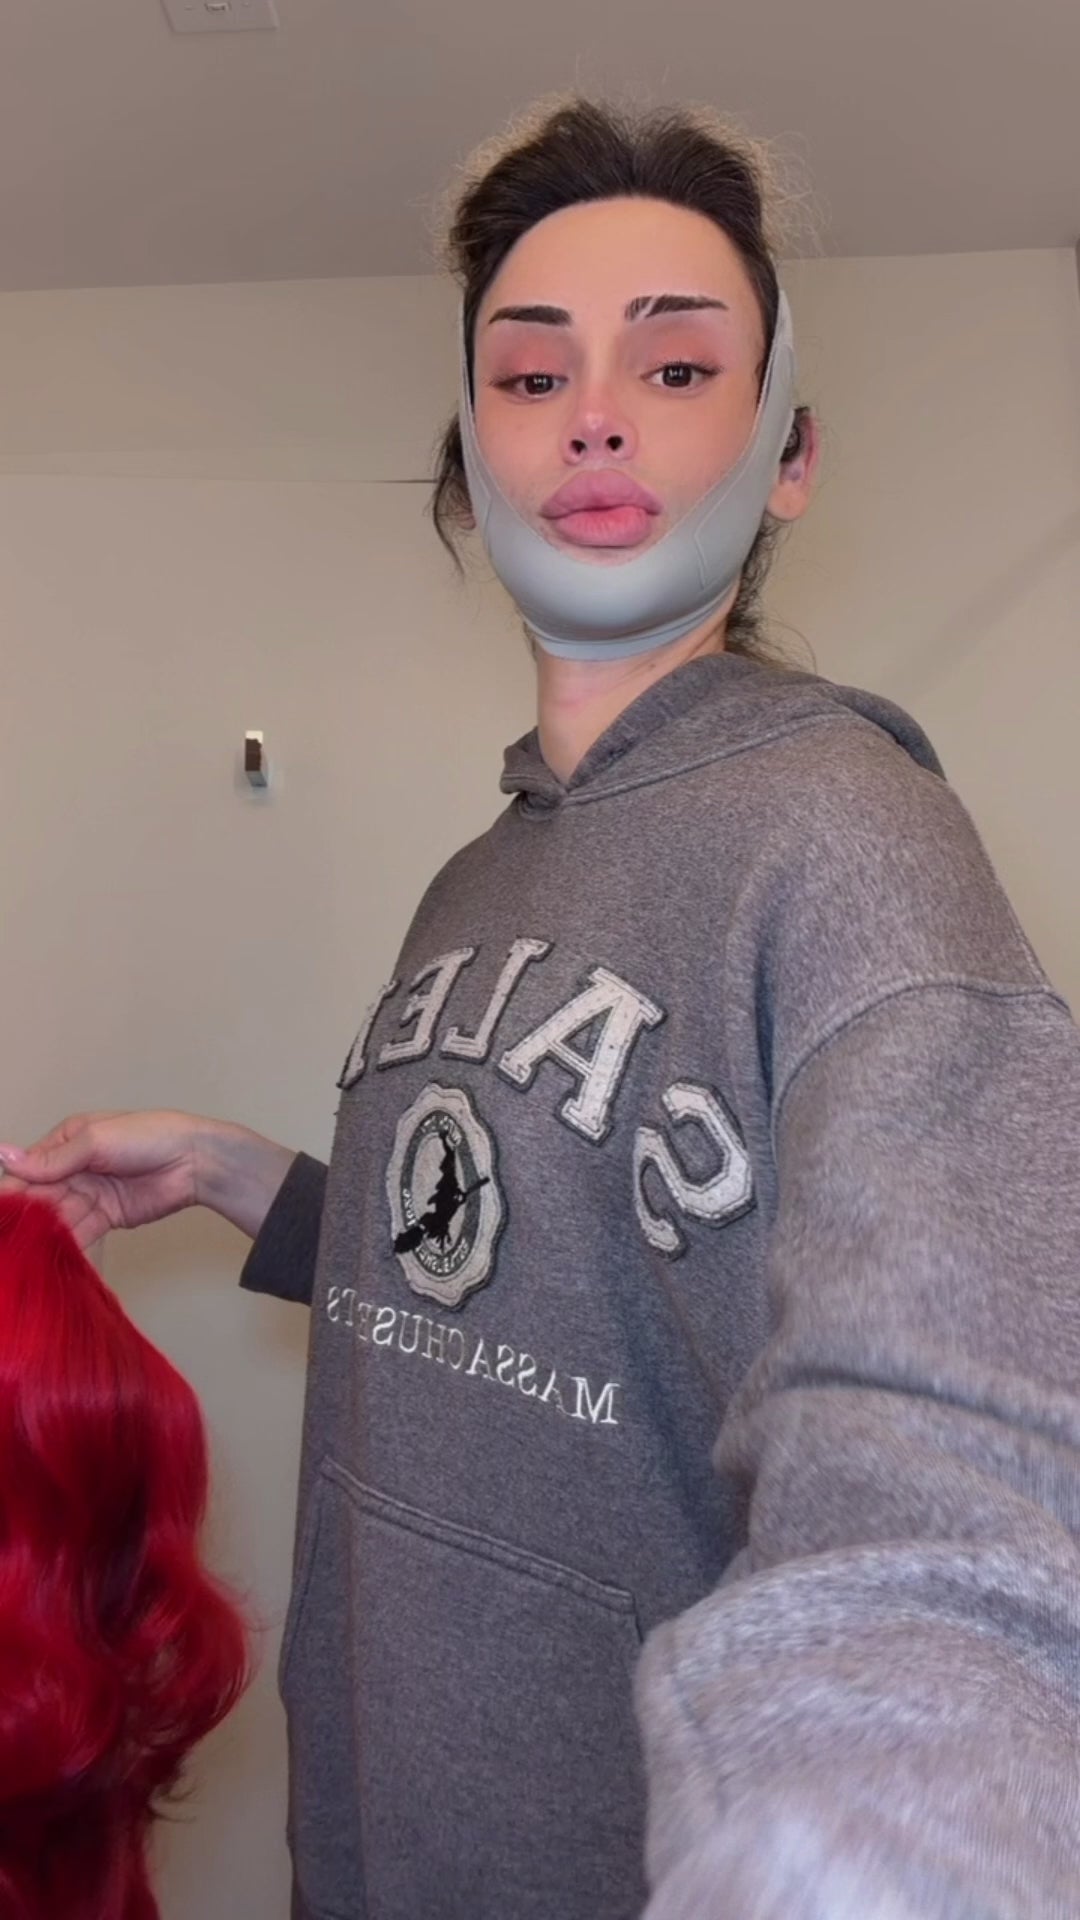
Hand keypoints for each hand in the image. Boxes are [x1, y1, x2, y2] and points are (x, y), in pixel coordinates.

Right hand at [0, 1109, 202, 1251]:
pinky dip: (65, 1242)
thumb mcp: (96, 1140)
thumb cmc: (148, 1136)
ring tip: (23, 1250)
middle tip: (10, 1236)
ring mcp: (90, 1193)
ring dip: (41, 1232)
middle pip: (41, 1195)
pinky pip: (79, 1231)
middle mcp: (74, 1168)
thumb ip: (53, 1158)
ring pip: (57, 1216)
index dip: (13, 1188)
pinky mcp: (106, 1216)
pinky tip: (48, 1255)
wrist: (194, 1160)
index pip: (29, 1167)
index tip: (3, 1209)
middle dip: (25, 1214)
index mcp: (67, 1141)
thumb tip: (4, 1156)